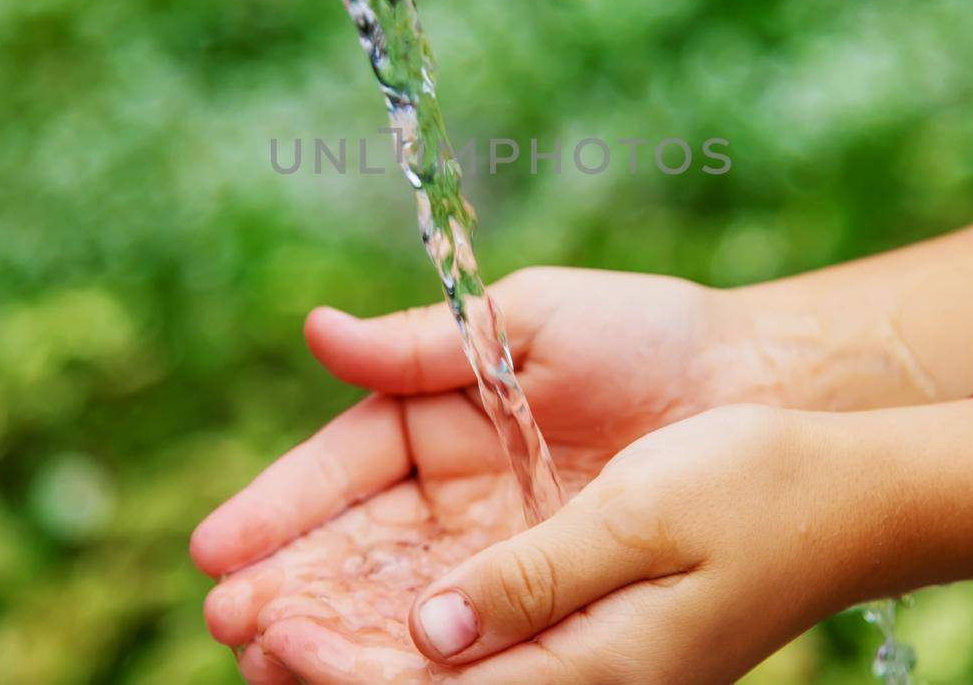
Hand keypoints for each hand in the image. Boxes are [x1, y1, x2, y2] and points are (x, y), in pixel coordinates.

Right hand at [190, 267, 898, 680]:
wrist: (755, 383)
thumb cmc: (644, 336)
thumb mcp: (525, 322)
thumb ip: (421, 346)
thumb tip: (317, 332)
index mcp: (439, 422)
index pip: (341, 475)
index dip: (277, 511)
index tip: (216, 549)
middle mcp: (457, 499)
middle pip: (352, 553)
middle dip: (287, 588)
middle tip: (234, 624)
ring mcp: (500, 551)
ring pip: (397, 604)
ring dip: (330, 632)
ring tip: (269, 659)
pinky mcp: (549, 595)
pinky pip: (473, 635)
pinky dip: (416, 657)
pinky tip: (356, 672)